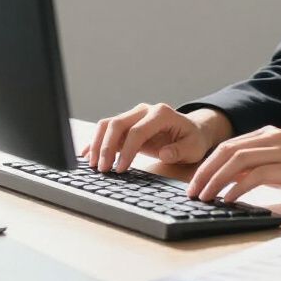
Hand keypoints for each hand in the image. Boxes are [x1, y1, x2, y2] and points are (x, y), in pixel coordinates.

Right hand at [80, 103, 227, 172]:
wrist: (191, 131)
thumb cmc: (192, 140)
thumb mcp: (193, 147)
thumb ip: (180, 150)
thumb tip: (165, 153)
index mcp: (161, 113)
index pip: (137, 130)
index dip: (126, 150)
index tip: (120, 169)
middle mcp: (145, 111)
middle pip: (117, 124)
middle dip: (107, 147)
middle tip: (102, 169)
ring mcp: (134, 116)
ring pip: (108, 125)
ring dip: (98, 144)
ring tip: (92, 165)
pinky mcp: (127, 125)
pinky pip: (107, 130)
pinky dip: (96, 142)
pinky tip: (87, 155)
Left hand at [186, 126, 280, 204]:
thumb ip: (265, 170)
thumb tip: (238, 184)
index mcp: (270, 135)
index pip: (229, 146)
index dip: (208, 165)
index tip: (194, 184)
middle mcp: (274, 137)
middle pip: (227, 151)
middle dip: (205, 172)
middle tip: (191, 193)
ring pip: (238, 160)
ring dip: (216, 180)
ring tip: (204, 198)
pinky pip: (257, 175)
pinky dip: (238, 187)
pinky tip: (229, 200)